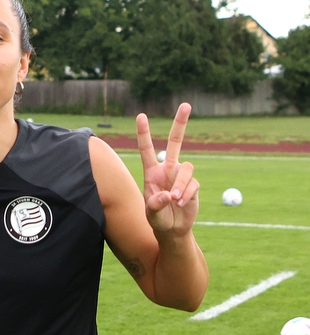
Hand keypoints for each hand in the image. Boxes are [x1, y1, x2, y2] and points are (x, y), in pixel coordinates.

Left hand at [136, 102, 199, 235]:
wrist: (172, 230)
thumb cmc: (157, 219)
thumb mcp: (151, 213)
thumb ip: (156, 204)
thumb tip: (168, 195)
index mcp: (151, 172)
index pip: (147, 149)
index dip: (144, 133)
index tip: (141, 116)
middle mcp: (167, 170)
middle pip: (175, 142)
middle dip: (181, 124)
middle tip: (186, 104)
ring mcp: (181, 176)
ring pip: (186, 168)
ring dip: (181, 185)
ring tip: (174, 200)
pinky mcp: (193, 185)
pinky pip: (193, 184)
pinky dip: (187, 195)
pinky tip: (181, 204)